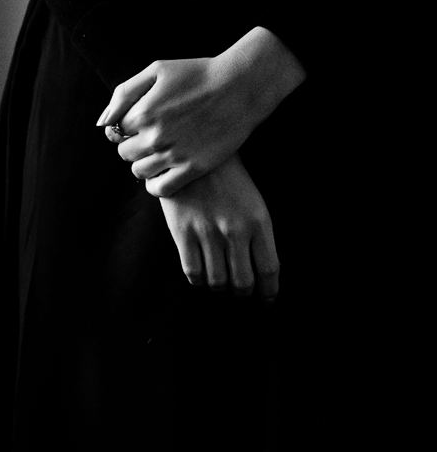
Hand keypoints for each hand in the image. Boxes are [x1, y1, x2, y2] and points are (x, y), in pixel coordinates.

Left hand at [97, 27, 305, 196]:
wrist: (240, 86)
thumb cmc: (198, 74)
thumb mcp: (157, 70)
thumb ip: (124, 93)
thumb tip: (103, 123)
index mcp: (143, 112)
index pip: (116, 131)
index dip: (127, 127)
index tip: (142, 122)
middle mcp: (155, 137)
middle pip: (125, 154)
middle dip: (134, 145)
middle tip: (152, 137)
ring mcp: (174, 155)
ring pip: (140, 172)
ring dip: (144, 164)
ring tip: (160, 152)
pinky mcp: (193, 168)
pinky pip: (160, 189)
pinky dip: (155, 185)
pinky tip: (163, 173)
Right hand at [159, 153, 279, 300]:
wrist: (192, 150)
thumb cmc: (227, 176)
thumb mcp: (253, 200)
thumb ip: (258, 233)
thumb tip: (259, 268)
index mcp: (259, 221)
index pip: (269, 270)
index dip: (269, 292)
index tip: (267, 301)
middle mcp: (236, 231)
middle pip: (243, 282)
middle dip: (243, 294)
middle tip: (241, 294)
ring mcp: (208, 233)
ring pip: (217, 282)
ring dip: (220, 289)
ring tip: (220, 284)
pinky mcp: (183, 232)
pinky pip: (192, 272)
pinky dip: (198, 281)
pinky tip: (201, 274)